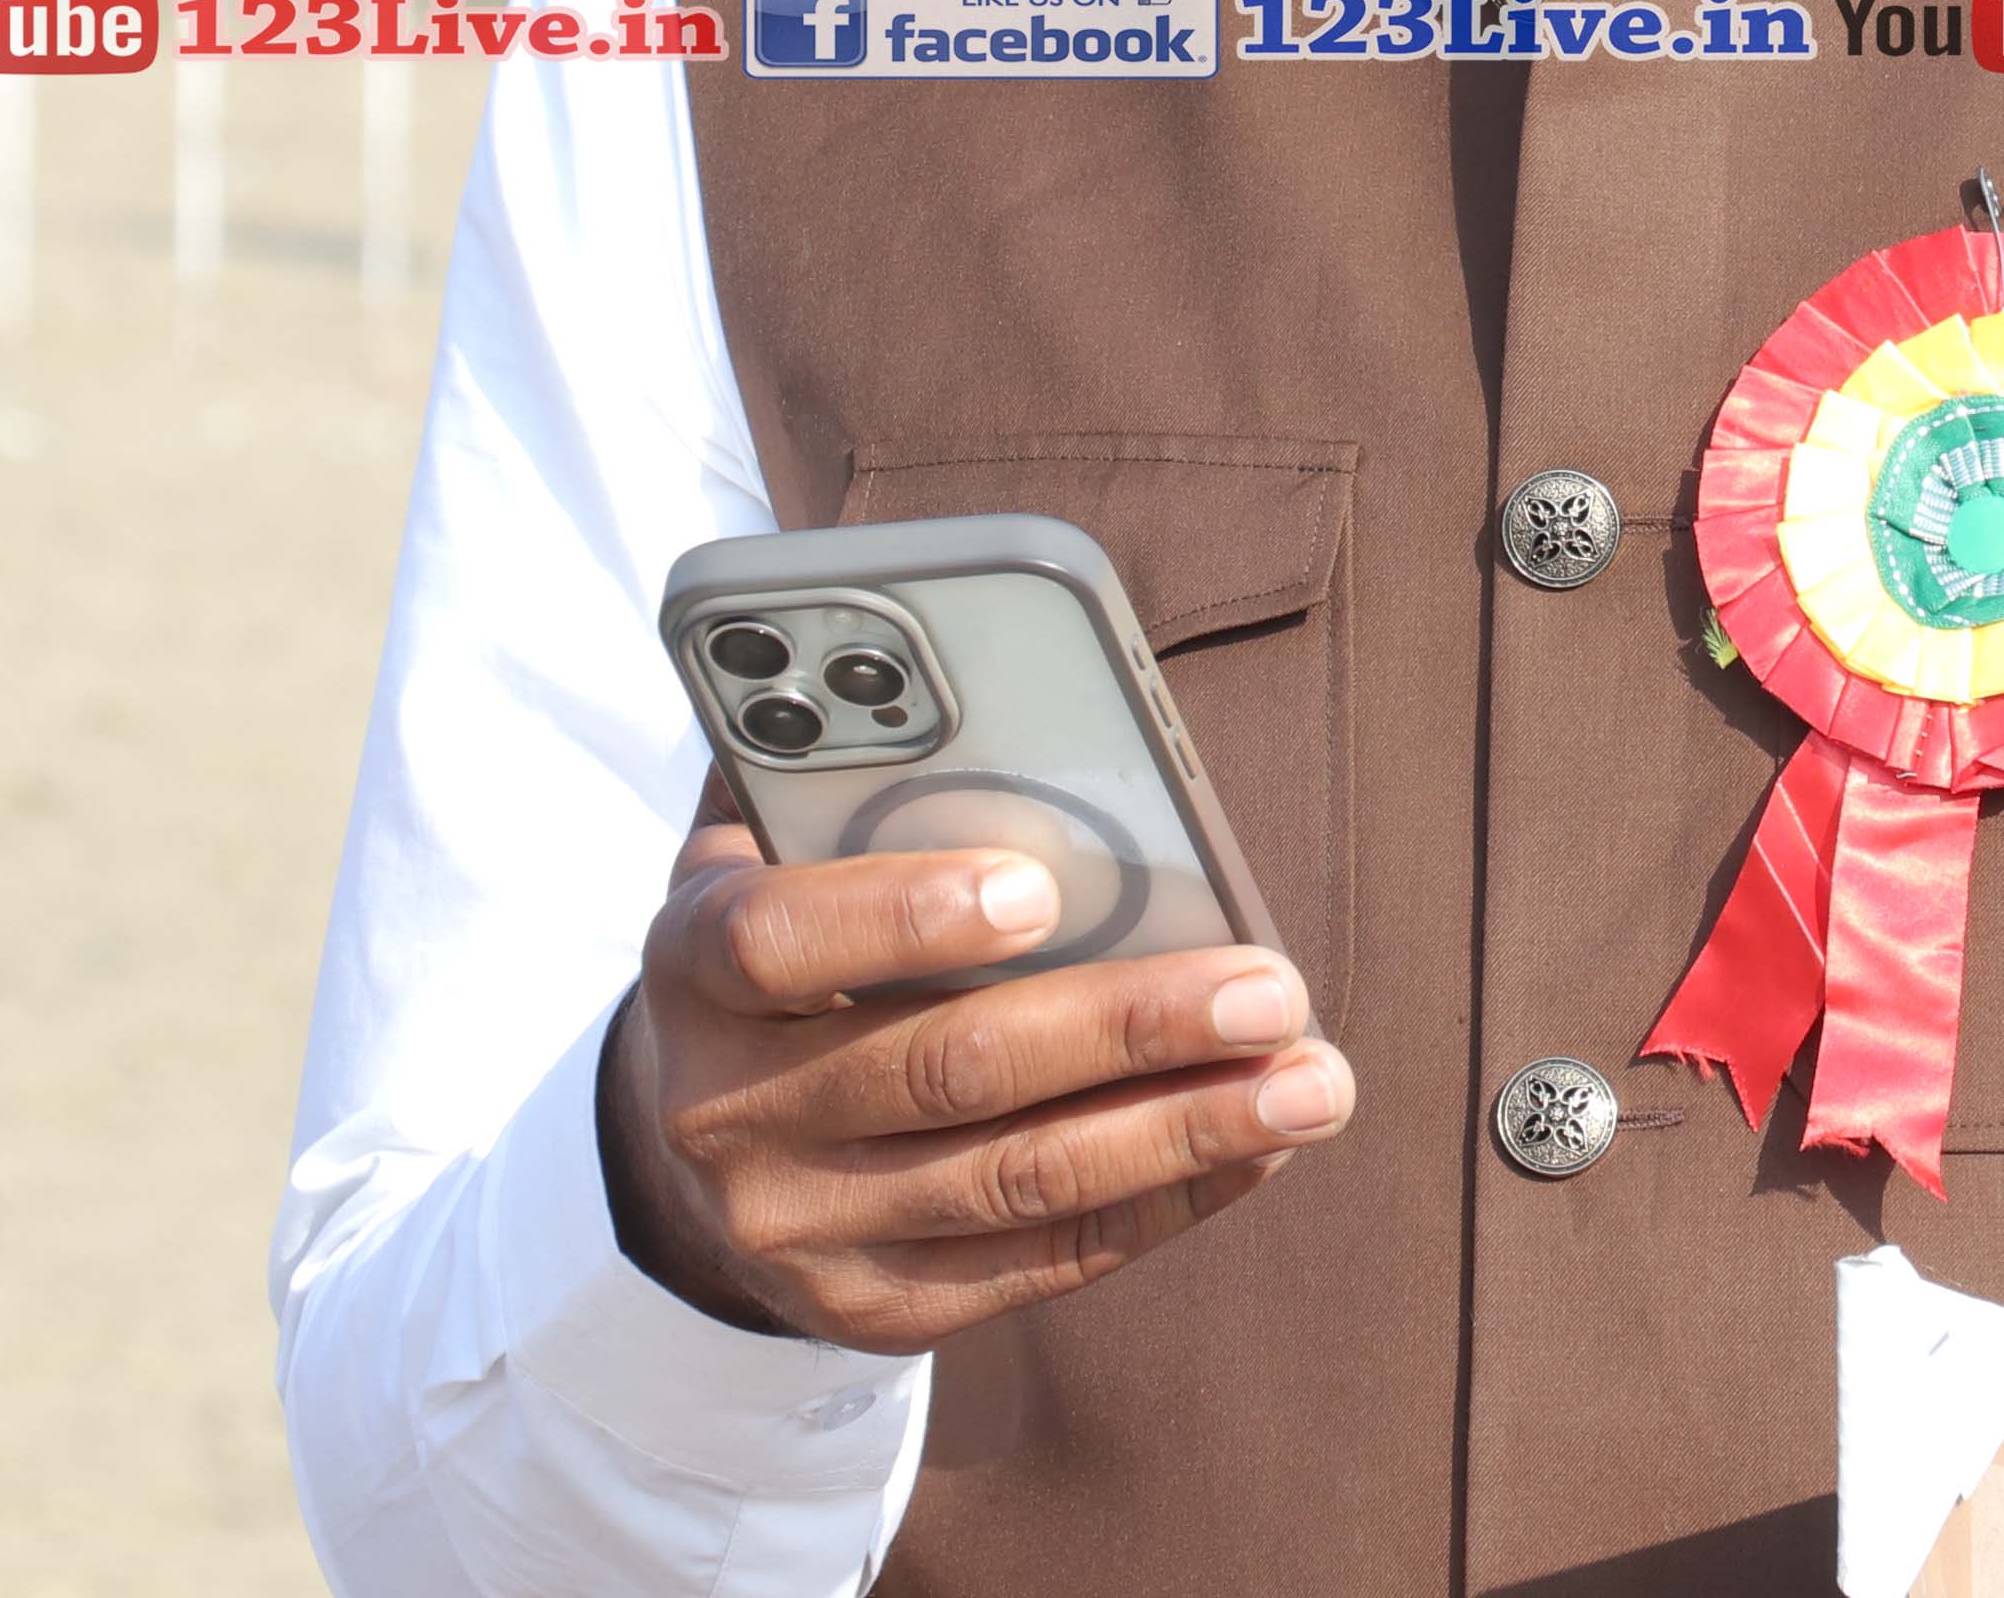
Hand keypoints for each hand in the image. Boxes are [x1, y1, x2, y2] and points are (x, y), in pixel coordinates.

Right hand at [596, 774, 1350, 1352]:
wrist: (693, 1146)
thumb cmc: (786, 949)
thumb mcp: (772, 855)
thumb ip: (845, 779)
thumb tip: (992, 695)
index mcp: (694, 967)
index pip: (776, 940)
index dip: (903, 914)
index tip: (1039, 887)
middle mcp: (728, 1112)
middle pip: (944, 1071)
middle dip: (1128, 1027)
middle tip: (1271, 988)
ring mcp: (799, 1228)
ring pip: (1015, 1180)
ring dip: (1185, 1129)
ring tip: (1311, 1080)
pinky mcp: (874, 1308)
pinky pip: (1040, 1263)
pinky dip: (1165, 1201)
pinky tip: (1258, 1147)